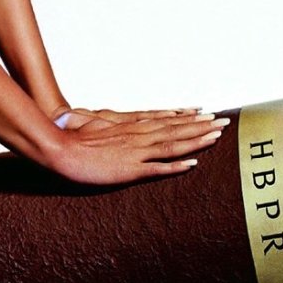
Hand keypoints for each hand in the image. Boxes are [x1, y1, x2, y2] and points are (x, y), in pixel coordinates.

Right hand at [42, 109, 229, 185]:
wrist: (58, 149)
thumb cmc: (70, 138)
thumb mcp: (89, 124)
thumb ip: (101, 123)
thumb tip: (105, 122)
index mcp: (129, 126)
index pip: (164, 120)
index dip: (186, 117)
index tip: (204, 113)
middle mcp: (137, 136)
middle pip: (175, 129)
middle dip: (202, 126)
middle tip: (224, 122)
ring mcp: (134, 152)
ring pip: (172, 145)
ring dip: (196, 141)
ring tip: (217, 137)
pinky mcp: (128, 170)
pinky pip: (156, 168)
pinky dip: (175, 166)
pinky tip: (192, 164)